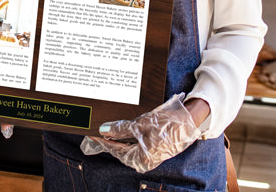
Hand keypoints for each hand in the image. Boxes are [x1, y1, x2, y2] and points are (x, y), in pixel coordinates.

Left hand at [80, 94, 201, 172]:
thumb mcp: (141, 124)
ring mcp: (150, 154)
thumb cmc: (167, 124)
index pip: (115, 149)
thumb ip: (121, 129)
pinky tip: (121, 126)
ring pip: (128, 145)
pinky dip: (127, 135)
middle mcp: (145, 160)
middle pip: (120, 149)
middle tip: (95, 127)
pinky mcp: (154, 147)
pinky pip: (136, 142)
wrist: (190, 120)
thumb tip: (103, 130)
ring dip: (117, 135)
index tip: (90, 132)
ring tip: (105, 125)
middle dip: (108, 138)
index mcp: (141, 159)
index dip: (102, 140)